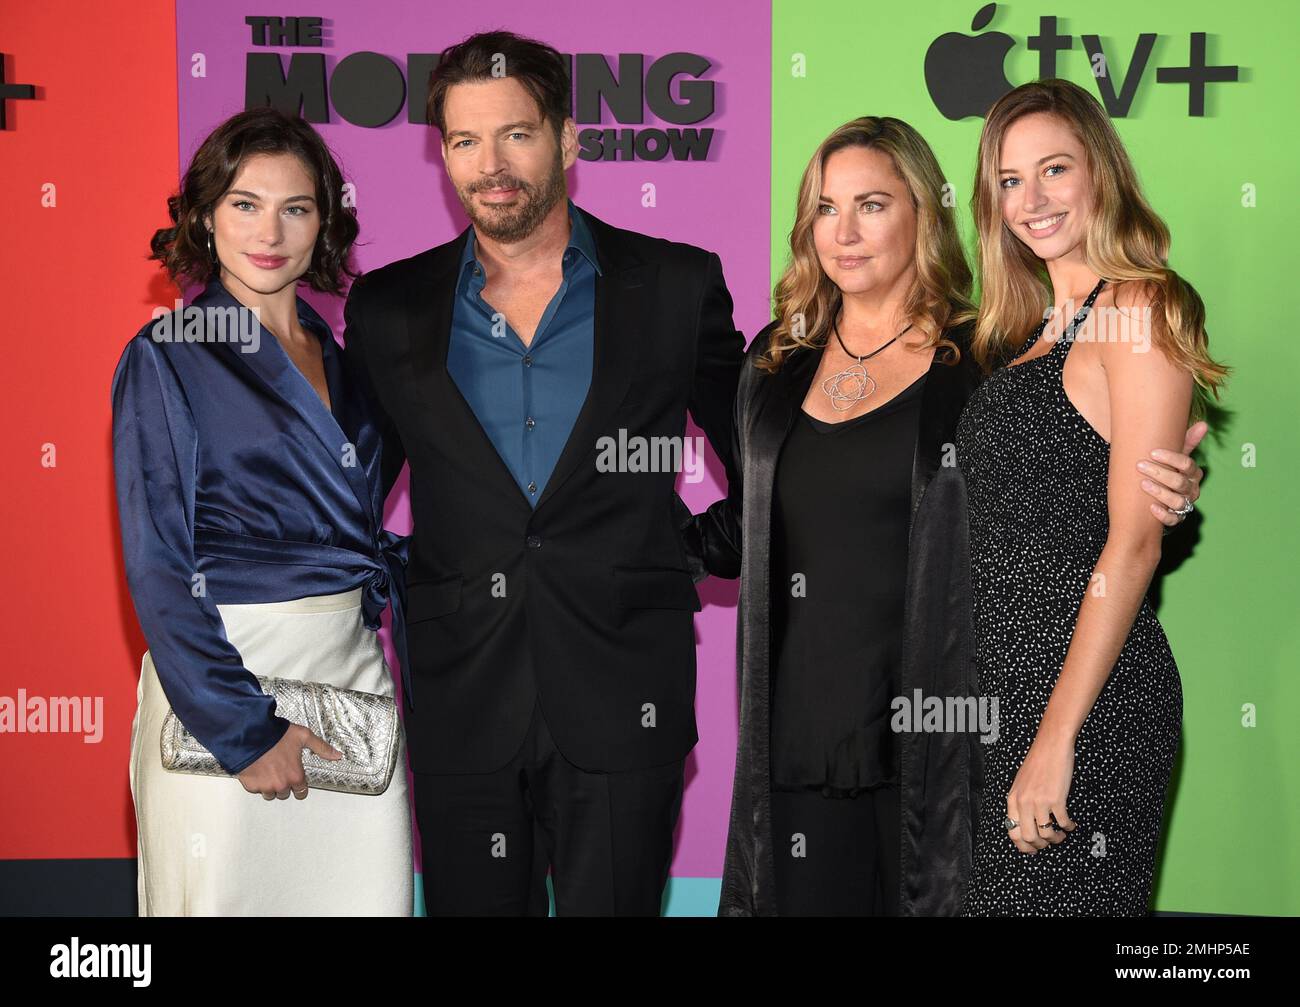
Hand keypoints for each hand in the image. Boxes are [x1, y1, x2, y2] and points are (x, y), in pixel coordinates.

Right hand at [237, 724, 342, 800]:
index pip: (301, 792)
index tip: (296, 781)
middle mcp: (281, 785)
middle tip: (280, 770)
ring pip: (270, 793)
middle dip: (284, 784)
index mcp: (295, 776)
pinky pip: (256, 789)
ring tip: (269, 770)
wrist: (252, 734)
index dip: (299, 786)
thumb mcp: (303, 736)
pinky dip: (257, 782)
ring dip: (270, 785)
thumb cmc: (277, 735)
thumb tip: (337, 756)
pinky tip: (258, 770)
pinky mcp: (250, 785)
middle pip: (284, 794)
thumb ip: (321, 748)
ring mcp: (265, 787)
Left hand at [1005, 735, 1076, 853]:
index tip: (1033, 849)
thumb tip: (1025, 825)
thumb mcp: (1021, 784)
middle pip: (1028, 837)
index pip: (1012, 832)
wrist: (1050, 746)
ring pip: (1046, 834)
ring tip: (1061, 835)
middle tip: (1049, 844)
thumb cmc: (1037, 764)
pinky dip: (1069, 827)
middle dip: (1040, 846)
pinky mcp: (1056, 799)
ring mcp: (1039, 801)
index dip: (1023, 846)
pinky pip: (1062, 822)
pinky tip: (1071, 825)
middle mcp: (1023, 802)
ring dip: (1056, 839)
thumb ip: (1020, 803)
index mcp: (1012, 800)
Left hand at [1138, 420, 1206, 526]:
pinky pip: (1173, 519)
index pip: (1187, 464)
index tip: (1152, 452)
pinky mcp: (1176, 519)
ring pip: (1178, 501)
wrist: (1158, 498)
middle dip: (1160, 473)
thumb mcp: (1176, 458)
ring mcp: (1185, 505)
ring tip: (1143, 484)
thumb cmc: (1168, 472)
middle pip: (1180, 482)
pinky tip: (1151, 507)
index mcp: (1193, 473)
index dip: (1171, 458)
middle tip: (1140, 465)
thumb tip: (1204, 424)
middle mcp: (1192, 490)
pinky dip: (1163, 514)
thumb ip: (1187, 442)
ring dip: (1160, 493)